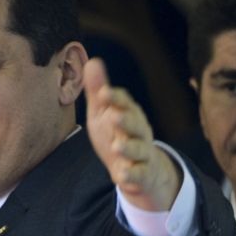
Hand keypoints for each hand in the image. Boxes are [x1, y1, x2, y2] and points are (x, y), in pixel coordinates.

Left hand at [84, 58, 179, 210]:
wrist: (142, 172)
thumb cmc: (117, 135)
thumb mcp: (104, 113)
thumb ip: (98, 92)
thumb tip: (92, 60)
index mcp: (129, 114)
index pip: (124, 103)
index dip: (115, 98)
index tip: (103, 93)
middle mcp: (139, 132)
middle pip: (136, 124)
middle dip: (126, 119)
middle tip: (114, 116)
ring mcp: (143, 153)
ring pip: (139, 149)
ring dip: (128, 147)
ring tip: (117, 147)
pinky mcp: (143, 174)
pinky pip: (139, 174)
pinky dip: (132, 175)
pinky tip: (122, 175)